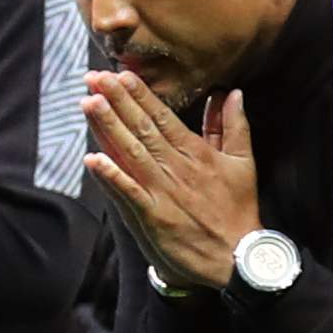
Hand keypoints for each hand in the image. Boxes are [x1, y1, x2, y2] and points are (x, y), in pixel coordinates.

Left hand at [84, 68, 267, 289]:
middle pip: (142, 129)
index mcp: (197, 153)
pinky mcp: (154, 217)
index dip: (140, 95)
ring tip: (89, 103)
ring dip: (109, 128)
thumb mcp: (243, 163)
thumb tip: (233, 93)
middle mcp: (177, 168)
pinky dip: (112, 177)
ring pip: (132, 154)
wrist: (238, 259)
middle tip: (94, 78)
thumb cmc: (238, 210)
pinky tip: (92, 159)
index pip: (163, 117)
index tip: (120, 74)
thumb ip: (233, 126)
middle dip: (117, 102)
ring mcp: (164, 193)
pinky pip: (129, 193)